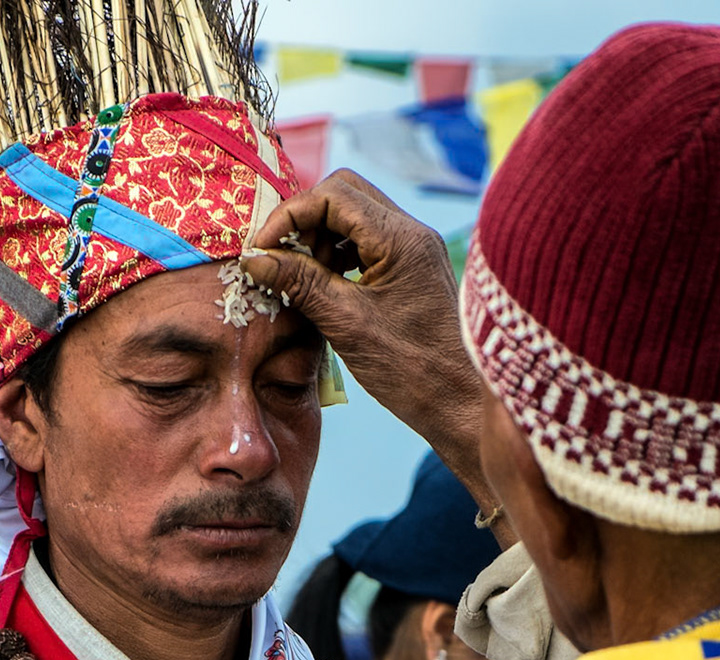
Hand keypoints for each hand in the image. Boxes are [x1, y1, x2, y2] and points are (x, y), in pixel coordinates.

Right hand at [243, 171, 495, 516]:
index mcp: (401, 239)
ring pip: (355, 218)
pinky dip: (338, 256)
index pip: (334, 194)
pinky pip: (367, 244)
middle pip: (345, 195)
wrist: (463, 405)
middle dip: (305, 220)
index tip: (263, 248)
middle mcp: (413, 234)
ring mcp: (415, 251)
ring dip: (319, 239)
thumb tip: (256, 258)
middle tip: (280, 257)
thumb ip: (300, 283)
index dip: (290, 215)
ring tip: (300, 278)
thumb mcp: (346, 323)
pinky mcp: (413, 271)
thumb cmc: (413, 370)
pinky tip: (323, 287)